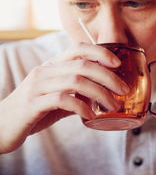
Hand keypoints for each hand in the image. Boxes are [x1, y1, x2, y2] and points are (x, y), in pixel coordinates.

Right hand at [0, 42, 128, 152]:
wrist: (1, 125)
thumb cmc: (32, 110)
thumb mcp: (55, 98)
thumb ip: (74, 94)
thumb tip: (98, 98)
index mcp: (51, 66)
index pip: (78, 49)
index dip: (99, 52)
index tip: (117, 63)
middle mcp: (45, 71)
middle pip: (82, 65)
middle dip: (108, 76)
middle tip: (124, 89)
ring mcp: (38, 86)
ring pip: (76, 81)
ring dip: (100, 93)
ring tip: (113, 105)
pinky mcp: (33, 104)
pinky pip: (63, 99)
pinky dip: (82, 107)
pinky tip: (91, 116)